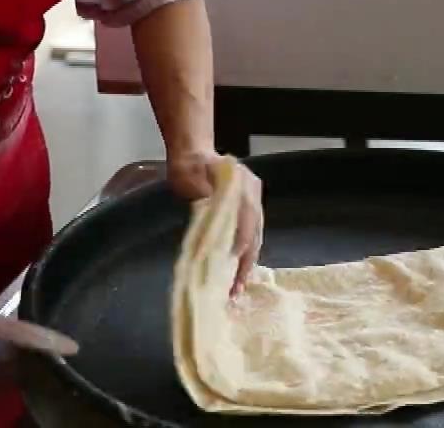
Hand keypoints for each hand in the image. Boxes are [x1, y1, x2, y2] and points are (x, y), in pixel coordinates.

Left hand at [168, 150, 264, 296]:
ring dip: (247, 260)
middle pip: (255, 233)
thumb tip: (213, 233)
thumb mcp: (191, 184)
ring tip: (238, 285)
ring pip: (256, 234)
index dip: (240, 249)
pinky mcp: (249, 204)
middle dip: (246, 262)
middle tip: (236, 290)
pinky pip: (252, 230)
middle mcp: (252, 192)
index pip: (246, 223)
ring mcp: (253, 197)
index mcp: (240, 186)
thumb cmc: (188, 168)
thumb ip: (204, 203)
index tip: (233, 273)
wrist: (191, 153)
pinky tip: (240, 268)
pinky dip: (246, 250)